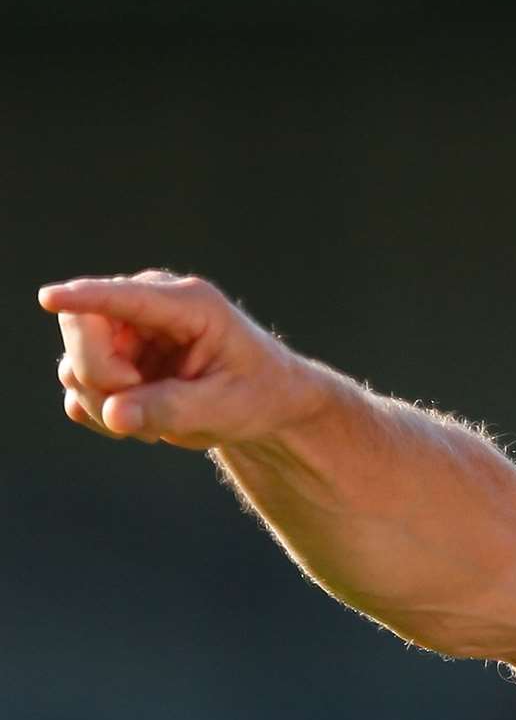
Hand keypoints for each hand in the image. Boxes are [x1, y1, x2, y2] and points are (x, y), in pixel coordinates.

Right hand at [39, 269, 320, 449]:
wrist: (263, 403)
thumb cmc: (256, 394)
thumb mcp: (226, 408)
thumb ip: (172, 409)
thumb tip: (113, 413)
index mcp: (190, 304)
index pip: (126, 296)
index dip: (85, 297)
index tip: (50, 298)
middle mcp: (148, 307)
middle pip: (82, 326)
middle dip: (101, 376)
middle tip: (141, 411)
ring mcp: (125, 331)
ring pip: (75, 365)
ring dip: (106, 403)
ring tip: (161, 420)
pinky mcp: (111, 359)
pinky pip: (78, 389)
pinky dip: (102, 414)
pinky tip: (143, 423)